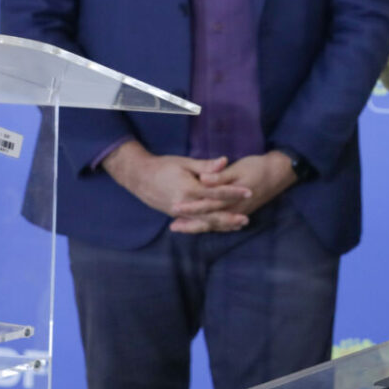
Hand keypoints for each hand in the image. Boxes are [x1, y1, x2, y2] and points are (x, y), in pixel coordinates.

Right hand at [103, 141, 251, 230]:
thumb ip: (205, 166)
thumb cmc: (163, 166)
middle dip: (229, 217)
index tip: (249, 192)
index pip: (216, 193)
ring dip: (221, 225)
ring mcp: (178, 212)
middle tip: (246, 219)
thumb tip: (224, 162)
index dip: (233, 192)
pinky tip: (220, 227)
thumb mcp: (184, 163)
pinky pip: (194, 223)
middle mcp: (183, 204)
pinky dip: (208, 225)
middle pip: (211, 214)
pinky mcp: (175, 215)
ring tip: (238, 225)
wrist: (138, 176)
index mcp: (188, 189)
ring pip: (203, 222)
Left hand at [171, 151, 296, 233]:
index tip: (175, 207)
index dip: (191, 207)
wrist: (280, 172)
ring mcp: (240, 212)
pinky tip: (204, 226)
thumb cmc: (258, 167)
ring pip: (216, 224)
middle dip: (191, 224)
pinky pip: (224, 224)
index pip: (208, 205)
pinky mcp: (243, 211)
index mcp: (232, 197)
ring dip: (199, 227)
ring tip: (181, 228)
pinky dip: (212, 227)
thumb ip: (220, 175)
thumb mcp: (239, 168)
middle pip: (210, 220)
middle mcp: (236, 208)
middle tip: (173, 227)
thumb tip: (203, 179)